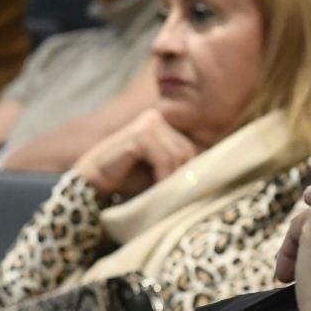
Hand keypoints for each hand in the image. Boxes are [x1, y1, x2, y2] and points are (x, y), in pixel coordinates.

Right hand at [70, 109, 201, 199]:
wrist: (93, 182)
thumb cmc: (129, 179)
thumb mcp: (163, 171)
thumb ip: (182, 164)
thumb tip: (217, 169)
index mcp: (167, 121)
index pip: (197, 144)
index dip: (195, 168)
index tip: (188, 189)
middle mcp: (159, 116)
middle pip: (190, 149)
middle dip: (183, 176)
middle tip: (172, 195)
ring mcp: (149, 121)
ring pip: (181, 155)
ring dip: (173, 179)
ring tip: (160, 193)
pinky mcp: (140, 133)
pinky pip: (165, 158)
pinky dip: (163, 177)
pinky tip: (153, 188)